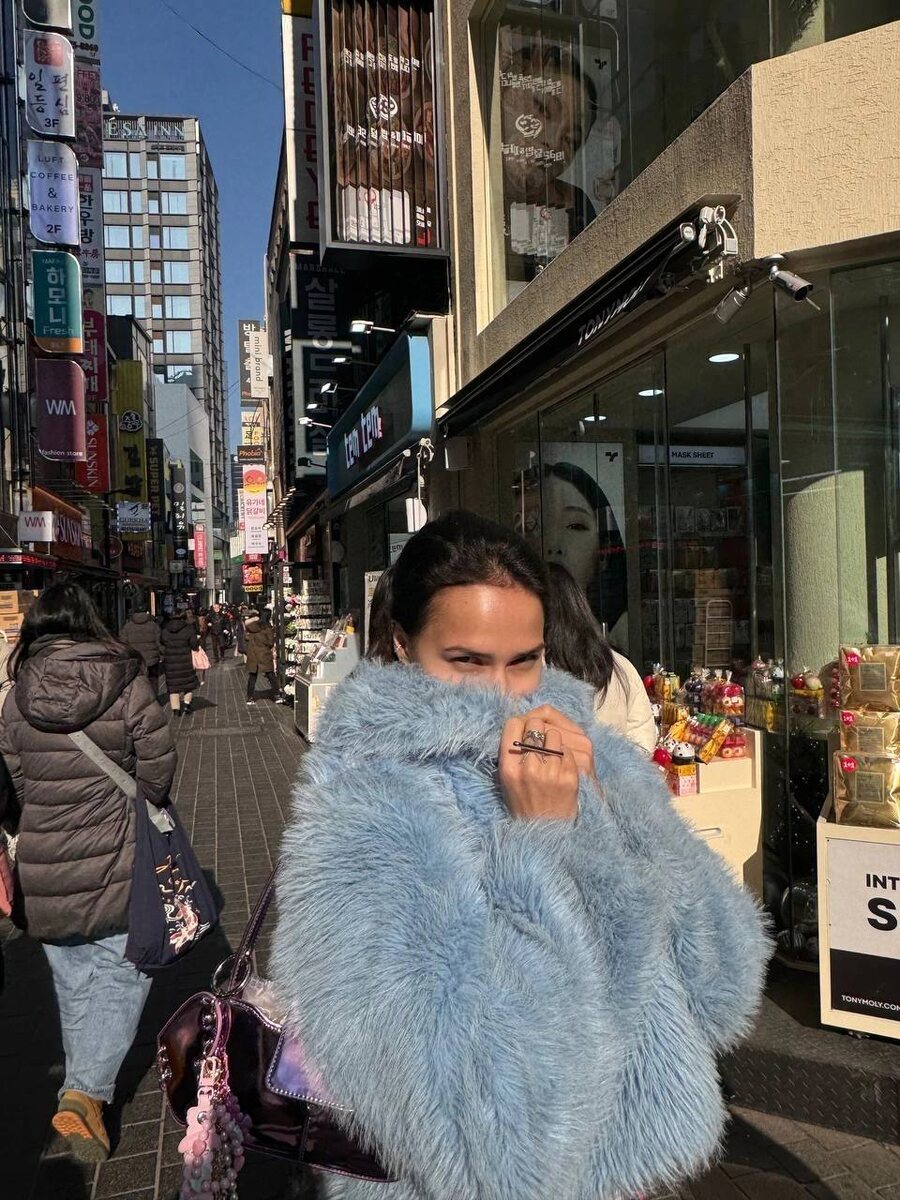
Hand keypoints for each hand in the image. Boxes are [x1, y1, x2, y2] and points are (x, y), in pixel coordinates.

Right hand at [499, 707, 584, 821]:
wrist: (545, 833)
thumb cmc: (524, 803)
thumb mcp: (506, 780)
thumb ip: (511, 753)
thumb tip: (521, 722)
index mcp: (508, 768)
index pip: (513, 725)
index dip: (520, 723)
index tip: (524, 728)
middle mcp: (528, 768)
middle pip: (535, 725)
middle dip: (538, 729)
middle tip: (539, 740)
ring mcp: (551, 772)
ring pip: (554, 734)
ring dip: (554, 740)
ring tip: (552, 753)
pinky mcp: (570, 776)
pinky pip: (568, 749)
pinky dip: (566, 754)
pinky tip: (562, 765)